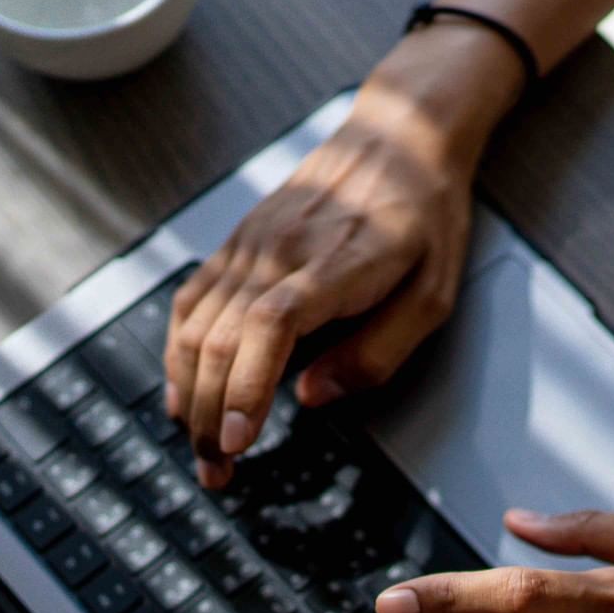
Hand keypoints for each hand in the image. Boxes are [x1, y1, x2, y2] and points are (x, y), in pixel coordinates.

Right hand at [163, 25, 524, 486]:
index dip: (247, 386)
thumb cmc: (424, 220)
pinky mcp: (236, 243)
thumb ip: (378, 352)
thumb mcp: (434, 294)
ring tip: (199, 448)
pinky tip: (183, 392)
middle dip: (212, 416)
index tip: (238, 439)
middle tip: (217, 473)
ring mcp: (250, 244)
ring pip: (196, 325)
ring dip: (190, 394)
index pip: (271, 326)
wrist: (398, 138)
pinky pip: (191, 301)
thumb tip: (312, 398)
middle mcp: (279, 250)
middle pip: (222, 338)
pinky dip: (179, 352)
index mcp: (336, 263)